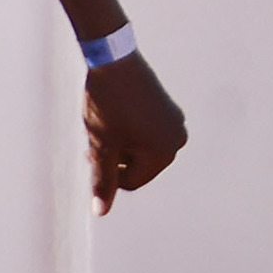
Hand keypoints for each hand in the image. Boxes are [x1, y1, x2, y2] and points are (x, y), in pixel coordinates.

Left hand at [85, 53, 186, 212]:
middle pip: (137, 167)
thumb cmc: (106, 106)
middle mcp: (177, 140)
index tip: (94, 147)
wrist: (113, 61)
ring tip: (109, 121)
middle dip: (115, 157)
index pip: (130, 183)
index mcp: (164, 153)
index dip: (106, 170)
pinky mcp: (168, 109)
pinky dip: (129, 130)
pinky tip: (118, 112)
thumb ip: (102, 180)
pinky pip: (146, 133)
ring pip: (139, 150)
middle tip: (101, 133)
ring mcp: (175, 123)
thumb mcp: (100, 147)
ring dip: (120, 144)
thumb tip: (101, 212)